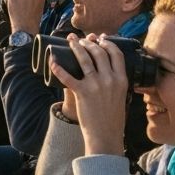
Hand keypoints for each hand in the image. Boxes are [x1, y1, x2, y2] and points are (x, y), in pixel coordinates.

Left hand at [47, 34, 129, 156]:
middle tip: (82, 40)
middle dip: (89, 42)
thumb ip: (117, 83)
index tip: (101, 38)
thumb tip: (110, 71)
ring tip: (71, 42)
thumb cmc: (113, 118)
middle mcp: (110, 79)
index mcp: (122, 80)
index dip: (107, 43)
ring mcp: (96, 85)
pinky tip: (52, 61)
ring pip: (84, 59)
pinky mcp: (82, 93)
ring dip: (76, 47)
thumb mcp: (122, 96)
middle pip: (99, 52)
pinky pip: (68, 76)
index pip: (116, 54)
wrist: (106, 136)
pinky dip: (58, 68)